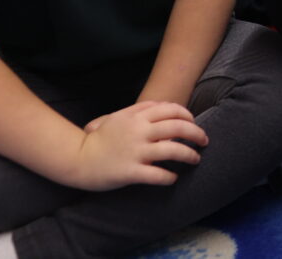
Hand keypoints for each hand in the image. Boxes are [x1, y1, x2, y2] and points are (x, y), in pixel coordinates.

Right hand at [67, 101, 206, 189]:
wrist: (76, 159)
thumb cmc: (98, 138)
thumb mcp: (117, 117)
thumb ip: (139, 109)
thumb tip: (162, 104)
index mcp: (136, 117)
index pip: (171, 110)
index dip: (187, 115)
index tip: (194, 122)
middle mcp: (139, 132)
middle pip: (178, 127)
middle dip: (196, 134)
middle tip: (204, 141)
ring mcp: (135, 152)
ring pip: (173, 150)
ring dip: (189, 155)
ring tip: (196, 159)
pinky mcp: (130, 172)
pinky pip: (157, 175)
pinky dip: (169, 177)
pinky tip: (174, 178)